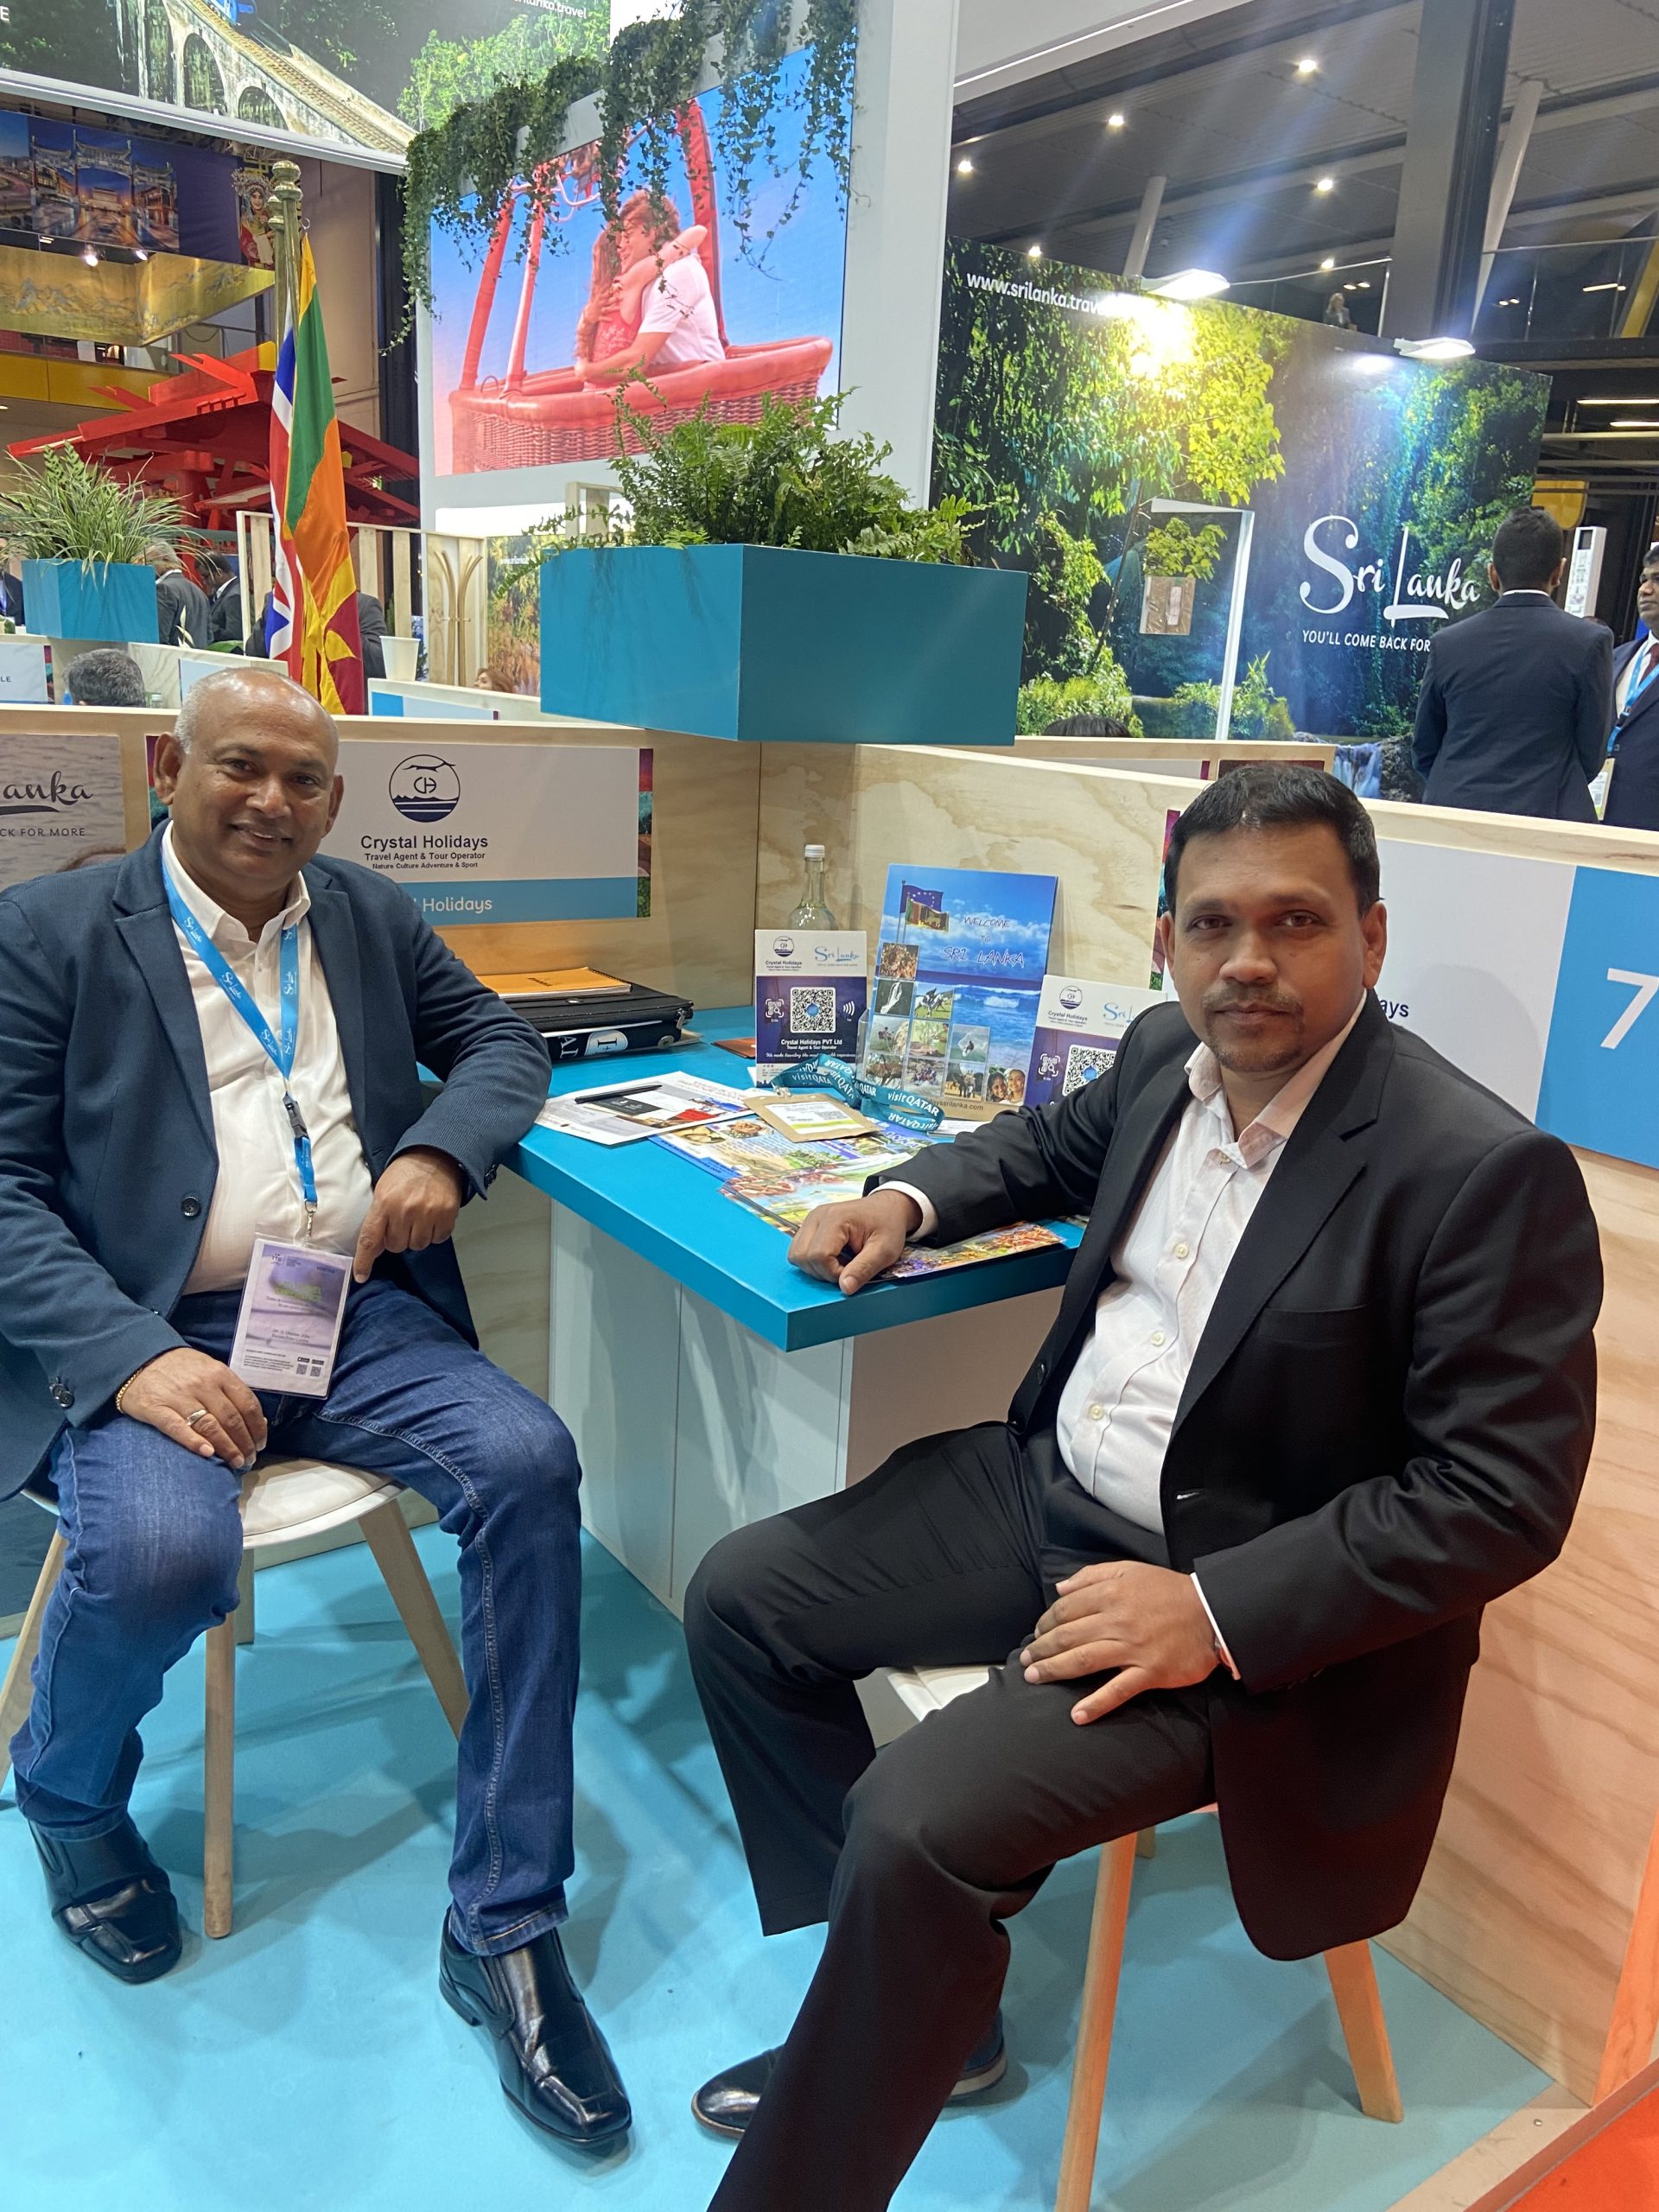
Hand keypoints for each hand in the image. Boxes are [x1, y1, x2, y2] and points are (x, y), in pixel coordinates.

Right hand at [118, 1347, 267, 1469]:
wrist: (139, 1359)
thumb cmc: (181, 1369)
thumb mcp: (210, 1371)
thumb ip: (231, 1392)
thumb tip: (257, 1421)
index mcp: (219, 1374)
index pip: (247, 1403)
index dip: (257, 1427)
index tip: (260, 1444)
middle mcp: (202, 1384)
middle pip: (231, 1418)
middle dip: (244, 1442)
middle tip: (249, 1459)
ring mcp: (179, 1396)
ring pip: (209, 1425)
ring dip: (226, 1448)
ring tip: (235, 1462)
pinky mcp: (156, 1408)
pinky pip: (177, 1428)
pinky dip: (194, 1442)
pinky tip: (207, 1454)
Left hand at [353, 1147, 465, 1283]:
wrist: (435, 1156)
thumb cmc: (405, 1174)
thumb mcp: (383, 1191)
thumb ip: (378, 1219)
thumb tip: (375, 1248)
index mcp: (384, 1203)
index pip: (370, 1239)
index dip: (364, 1261)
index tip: (361, 1276)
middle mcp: (405, 1210)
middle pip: (397, 1246)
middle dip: (398, 1238)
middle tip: (402, 1222)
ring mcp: (427, 1213)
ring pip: (418, 1245)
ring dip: (416, 1236)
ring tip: (418, 1217)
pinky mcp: (446, 1215)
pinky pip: (438, 1239)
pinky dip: (434, 1232)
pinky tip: (432, 1217)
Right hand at [787, 1189, 921, 1295]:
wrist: (887, 1208)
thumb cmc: (888, 1226)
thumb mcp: (885, 1251)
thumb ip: (864, 1269)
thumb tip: (845, 1288)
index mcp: (835, 1218)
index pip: (819, 1256)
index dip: (833, 1272)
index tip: (853, 1271)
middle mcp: (817, 1216)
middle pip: (801, 1256)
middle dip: (822, 1271)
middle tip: (847, 1267)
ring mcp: (810, 1220)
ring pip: (796, 1255)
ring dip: (816, 1267)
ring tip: (839, 1262)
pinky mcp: (809, 1226)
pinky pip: (799, 1250)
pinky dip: (813, 1261)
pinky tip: (833, 1257)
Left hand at [1020, 1561, 1217, 1724]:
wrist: (1212, 1612)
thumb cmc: (1169, 1591)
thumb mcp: (1130, 1571)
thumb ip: (1092, 1576)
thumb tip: (1060, 1589)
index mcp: (1110, 1595)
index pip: (1066, 1610)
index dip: (1046, 1623)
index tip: (1037, 1634)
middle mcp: (1117, 1621)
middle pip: (1068, 1636)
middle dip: (1041, 1649)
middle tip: (1026, 1661)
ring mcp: (1133, 1648)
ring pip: (1084, 1660)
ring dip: (1055, 1671)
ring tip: (1035, 1679)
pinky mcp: (1150, 1673)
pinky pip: (1118, 1690)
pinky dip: (1097, 1704)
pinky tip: (1078, 1715)